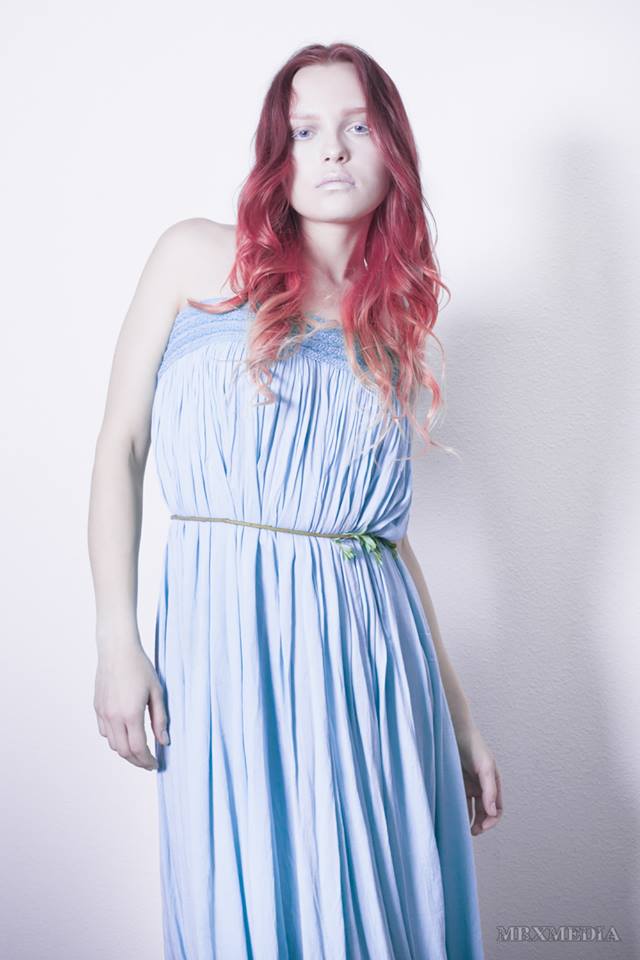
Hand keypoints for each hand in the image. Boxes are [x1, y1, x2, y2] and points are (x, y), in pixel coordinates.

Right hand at [94, 639, 168, 770]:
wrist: (117, 650)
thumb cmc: (140, 667)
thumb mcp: (157, 692)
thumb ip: (160, 719)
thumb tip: (164, 741)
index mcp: (131, 714)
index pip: (138, 749)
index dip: (147, 761)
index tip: (156, 764)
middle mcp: (114, 717)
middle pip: (124, 752)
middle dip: (137, 761)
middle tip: (149, 762)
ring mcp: (103, 713)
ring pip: (113, 744)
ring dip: (126, 751)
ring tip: (139, 750)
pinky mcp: (97, 708)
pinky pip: (105, 732)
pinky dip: (115, 739)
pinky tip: (126, 734)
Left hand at [455, 724, 502, 835]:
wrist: (454, 731)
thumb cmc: (473, 746)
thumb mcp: (486, 767)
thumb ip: (489, 790)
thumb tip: (492, 813)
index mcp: (493, 783)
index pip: (496, 809)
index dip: (492, 820)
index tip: (483, 827)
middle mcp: (482, 787)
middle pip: (484, 812)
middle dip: (481, 824)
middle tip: (472, 832)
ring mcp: (468, 786)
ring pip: (471, 809)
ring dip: (470, 820)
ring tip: (462, 829)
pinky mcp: (456, 784)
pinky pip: (459, 801)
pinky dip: (459, 811)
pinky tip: (454, 817)